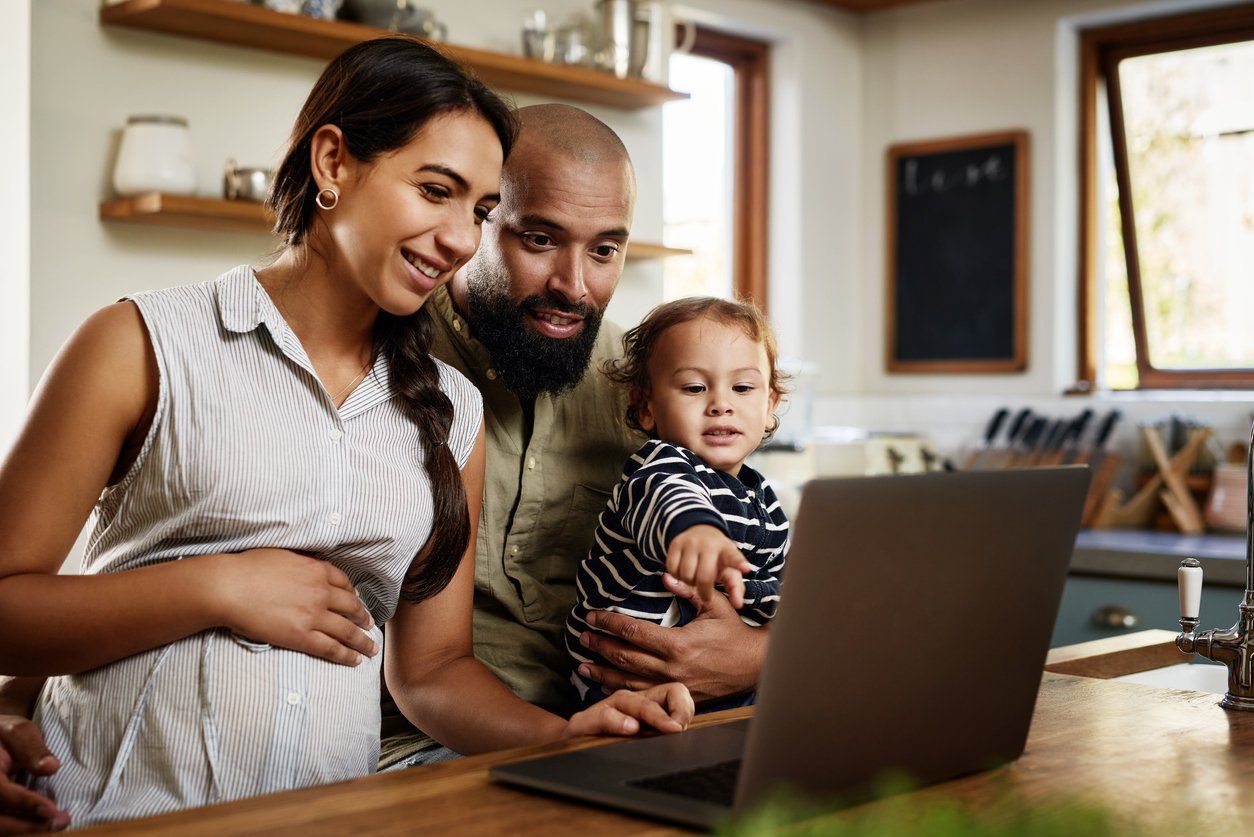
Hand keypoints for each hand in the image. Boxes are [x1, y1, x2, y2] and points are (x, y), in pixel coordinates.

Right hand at [0, 715, 68, 832]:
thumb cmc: (4, 736)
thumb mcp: (18, 732)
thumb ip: (32, 749)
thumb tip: (51, 767)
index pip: (0, 792)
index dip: (25, 803)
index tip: (52, 811)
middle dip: (28, 826)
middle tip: (61, 822)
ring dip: (26, 830)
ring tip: (56, 824)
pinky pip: (2, 825)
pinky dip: (21, 827)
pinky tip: (43, 823)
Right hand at [202, 549, 377, 666]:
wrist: (230, 588)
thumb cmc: (249, 568)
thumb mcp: (284, 554)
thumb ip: (303, 559)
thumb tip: (310, 561)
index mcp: (317, 570)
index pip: (344, 584)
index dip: (353, 595)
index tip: (357, 601)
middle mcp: (321, 592)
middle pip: (352, 607)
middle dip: (363, 618)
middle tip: (369, 625)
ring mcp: (314, 615)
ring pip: (347, 631)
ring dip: (363, 641)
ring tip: (371, 648)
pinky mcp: (302, 637)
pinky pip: (331, 648)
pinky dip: (346, 655)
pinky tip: (355, 660)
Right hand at [564, 683, 693, 738]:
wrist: (571, 743)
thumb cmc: (611, 740)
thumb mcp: (643, 737)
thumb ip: (664, 732)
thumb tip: (687, 736)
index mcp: (647, 702)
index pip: (675, 692)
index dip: (684, 708)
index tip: (684, 729)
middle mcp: (629, 700)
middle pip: (659, 694)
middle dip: (676, 710)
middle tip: (679, 729)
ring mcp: (607, 708)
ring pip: (632, 701)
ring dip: (651, 714)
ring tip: (665, 727)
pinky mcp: (586, 721)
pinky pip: (603, 715)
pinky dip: (617, 721)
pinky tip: (629, 728)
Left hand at [577, 573, 765, 702]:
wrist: (754, 665)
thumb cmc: (734, 632)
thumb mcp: (714, 604)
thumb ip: (687, 590)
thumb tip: (663, 576)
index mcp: (678, 644)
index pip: (633, 631)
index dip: (609, 623)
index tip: (592, 616)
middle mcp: (671, 669)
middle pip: (624, 657)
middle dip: (599, 646)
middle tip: (582, 637)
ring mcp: (672, 687)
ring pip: (628, 682)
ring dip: (602, 673)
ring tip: (582, 665)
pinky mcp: (676, 698)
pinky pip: (642, 697)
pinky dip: (620, 692)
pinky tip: (605, 687)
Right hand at [665, 525, 752, 607]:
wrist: (701, 531)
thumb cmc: (718, 557)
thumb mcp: (730, 569)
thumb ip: (736, 588)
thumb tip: (738, 605)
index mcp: (727, 550)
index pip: (734, 558)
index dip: (739, 564)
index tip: (746, 568)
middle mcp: (709, 544)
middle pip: (704, 578)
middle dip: (703, 591)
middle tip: (705, 592)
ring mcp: (691, 542)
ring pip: (685, 575)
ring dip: (689, 582)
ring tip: (694, 578)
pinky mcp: (675, 543)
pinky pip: (672, 569)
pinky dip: (676, 576)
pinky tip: (683, 572)